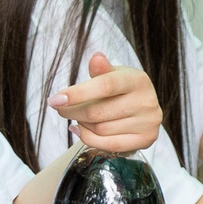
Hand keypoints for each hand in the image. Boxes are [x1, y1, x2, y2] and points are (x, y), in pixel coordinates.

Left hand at [48, 52, 162, 153]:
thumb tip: (96, 58)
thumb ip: (101, 70)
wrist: (143, 106)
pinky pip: (109, 145)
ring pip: (100, 129)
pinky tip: (79, 130)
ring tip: (77, 117)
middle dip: (72, 112)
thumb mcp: (113, 74)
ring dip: (81, 124)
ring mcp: (148, 122)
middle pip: (98, 112)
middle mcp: (146, 101)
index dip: (78, 93)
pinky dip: (89, 138)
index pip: (105, 86)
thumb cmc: (122, 88)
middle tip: (60, 109)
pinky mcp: (146, 139)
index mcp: (138, 80)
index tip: (54, 100)